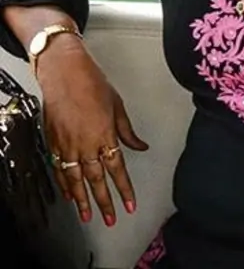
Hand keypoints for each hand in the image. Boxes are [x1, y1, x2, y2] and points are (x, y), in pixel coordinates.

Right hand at [36, 39, 147, 226]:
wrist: (64, 74)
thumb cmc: (92, 84)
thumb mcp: (118, 106)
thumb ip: (127, 131)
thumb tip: (140, 145)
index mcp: (105, 134)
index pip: (117, 168)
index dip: (124, 189)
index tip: (130, 203)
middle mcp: (86, 143)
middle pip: (96, 179)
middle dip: (105, 201)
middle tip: (111, 218)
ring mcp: (68, 144)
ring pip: (76, 179)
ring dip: (83, 199)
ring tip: (89, 215)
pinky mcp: (54, 142)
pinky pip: (60, 169)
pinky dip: (65, 183)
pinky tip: (70, 194)